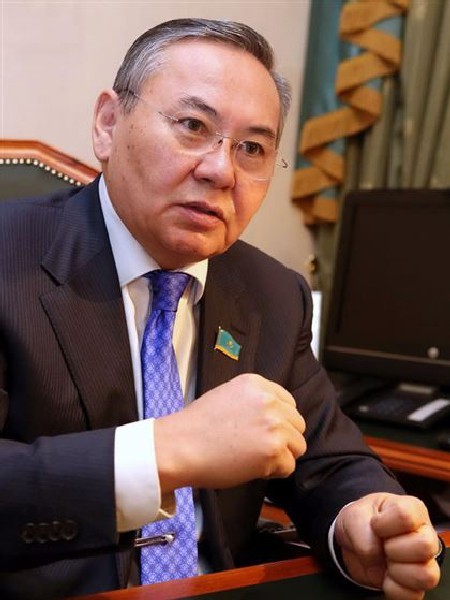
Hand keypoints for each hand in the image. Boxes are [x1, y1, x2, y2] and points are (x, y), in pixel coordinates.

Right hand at [153, 373, 305, 490]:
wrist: (180, 446)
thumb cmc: (196, 426)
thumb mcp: (227, 396)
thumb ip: (254, 401)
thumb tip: (274, 417)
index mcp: (257, 384)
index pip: (288, 403)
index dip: (279, 421)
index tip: (264, 431)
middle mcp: (269, 401)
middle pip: (297, 423)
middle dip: (283, 438)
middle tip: (257, 448)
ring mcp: (273, 425)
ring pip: (298, 446)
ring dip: (280, 455)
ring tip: (254, 458)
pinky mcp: (273, 449)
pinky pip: (288, 466)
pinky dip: (273, 472)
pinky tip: (251, 467)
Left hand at [334, 493, 440, 599]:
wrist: (353, 543)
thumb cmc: (361, 521)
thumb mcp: (353, 515)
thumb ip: (360, 529)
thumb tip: (372, 555)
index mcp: (412, 510)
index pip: (405, 516)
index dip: (382, 524)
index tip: (374, 524)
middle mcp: (425, 535)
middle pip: (424, 546)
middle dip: (392, 548)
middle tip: (382, 544)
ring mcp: (424, 562)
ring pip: (426, 575)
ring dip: (396, 570)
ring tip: (385, 561)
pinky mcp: (416, 586)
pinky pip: (412, 596)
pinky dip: (393, 589)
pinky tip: (385, 576)